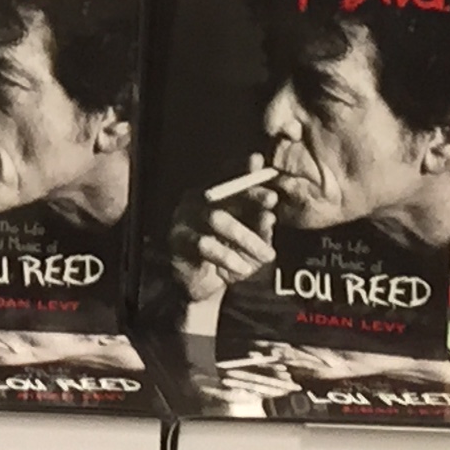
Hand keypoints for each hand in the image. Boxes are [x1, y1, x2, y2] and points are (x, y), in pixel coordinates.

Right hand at [168, 157, 278, 301]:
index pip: (228, 176)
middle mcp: (196, 201)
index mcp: (215, 197)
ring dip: (246, 237)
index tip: (258, 161)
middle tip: (272, 201)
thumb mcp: (253, 243)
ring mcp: (184, 219)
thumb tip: (270, 214)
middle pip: (222, 191)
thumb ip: (260, 227)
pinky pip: (204, 244)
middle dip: (249, 194)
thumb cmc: (232, 259)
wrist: (207, 288)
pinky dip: (228, 256)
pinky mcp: (177, 240)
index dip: (241, 167)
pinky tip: (242, 268)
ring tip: (267, 255)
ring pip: (216, 219)